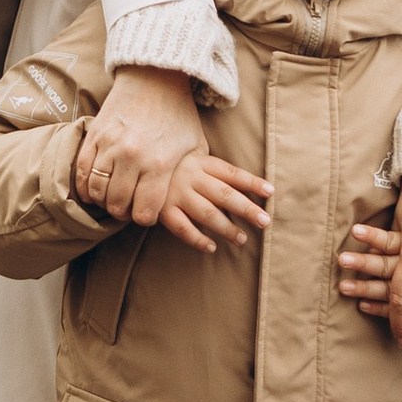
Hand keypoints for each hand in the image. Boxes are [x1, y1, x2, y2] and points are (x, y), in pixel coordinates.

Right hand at [75, 65, 208, 227]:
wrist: (156, 76)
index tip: (145, 213)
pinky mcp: (95, 134)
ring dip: (103, 200)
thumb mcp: (195, 145)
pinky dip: (84, 185)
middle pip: (117, 204)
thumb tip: (194, 199)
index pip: (144, 211)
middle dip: (122, 212)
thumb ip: (193, 175)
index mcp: (160, 163)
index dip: (144, 218)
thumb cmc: (179, 113)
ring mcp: (110, 145)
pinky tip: (92, 189)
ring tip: (111, 198)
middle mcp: (133, 156)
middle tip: (127, 208)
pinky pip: (82, 170)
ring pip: (96, 190)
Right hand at [132, 146, 270, 254]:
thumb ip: (211, 167)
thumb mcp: (190, 155)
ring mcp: (175, 194)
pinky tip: (211, 247)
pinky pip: (182, 228)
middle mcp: (190, 177)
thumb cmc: (169, 162)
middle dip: (247, 209)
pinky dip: (198, 239)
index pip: (232, 173)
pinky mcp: (161, 210)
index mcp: (200, 162)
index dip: (252, 182)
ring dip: (226, 228)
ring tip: (242, 239)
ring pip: (206, 213)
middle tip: (265, 221)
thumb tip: (242, 183)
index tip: (270, 192)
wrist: (131, 166)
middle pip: (224, 194)